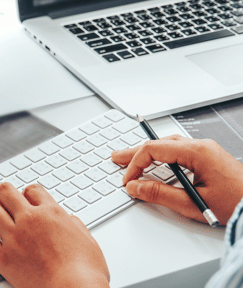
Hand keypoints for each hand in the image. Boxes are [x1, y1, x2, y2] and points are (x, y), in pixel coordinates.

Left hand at [0, 183, 109, 287]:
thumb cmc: (85, 272)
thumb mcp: (88, 241)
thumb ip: (75, 227)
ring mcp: (14, 237)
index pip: (33, 191)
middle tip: (0, 194)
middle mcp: (30, 220)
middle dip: (3, 191)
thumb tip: (70, 221)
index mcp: (52, 213)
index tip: (26, 196)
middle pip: (8, 193)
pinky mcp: (4, 257)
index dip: (28, 192)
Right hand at [112, 135, 242, 224]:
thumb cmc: (237, 204)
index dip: (136, 164)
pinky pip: (179, 150)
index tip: (128, 179)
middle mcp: (201, 146)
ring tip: (131, 160)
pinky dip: (162, 156)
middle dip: (135, 152)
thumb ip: (160, 194)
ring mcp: (206, 150)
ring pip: (168, 145)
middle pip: (158, 143)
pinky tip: (155, 163)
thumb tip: (135, 187)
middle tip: (116, 158)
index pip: (154, 150)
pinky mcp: (210, 157)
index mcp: (197, 152)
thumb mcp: (193, 204)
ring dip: (148, 153)